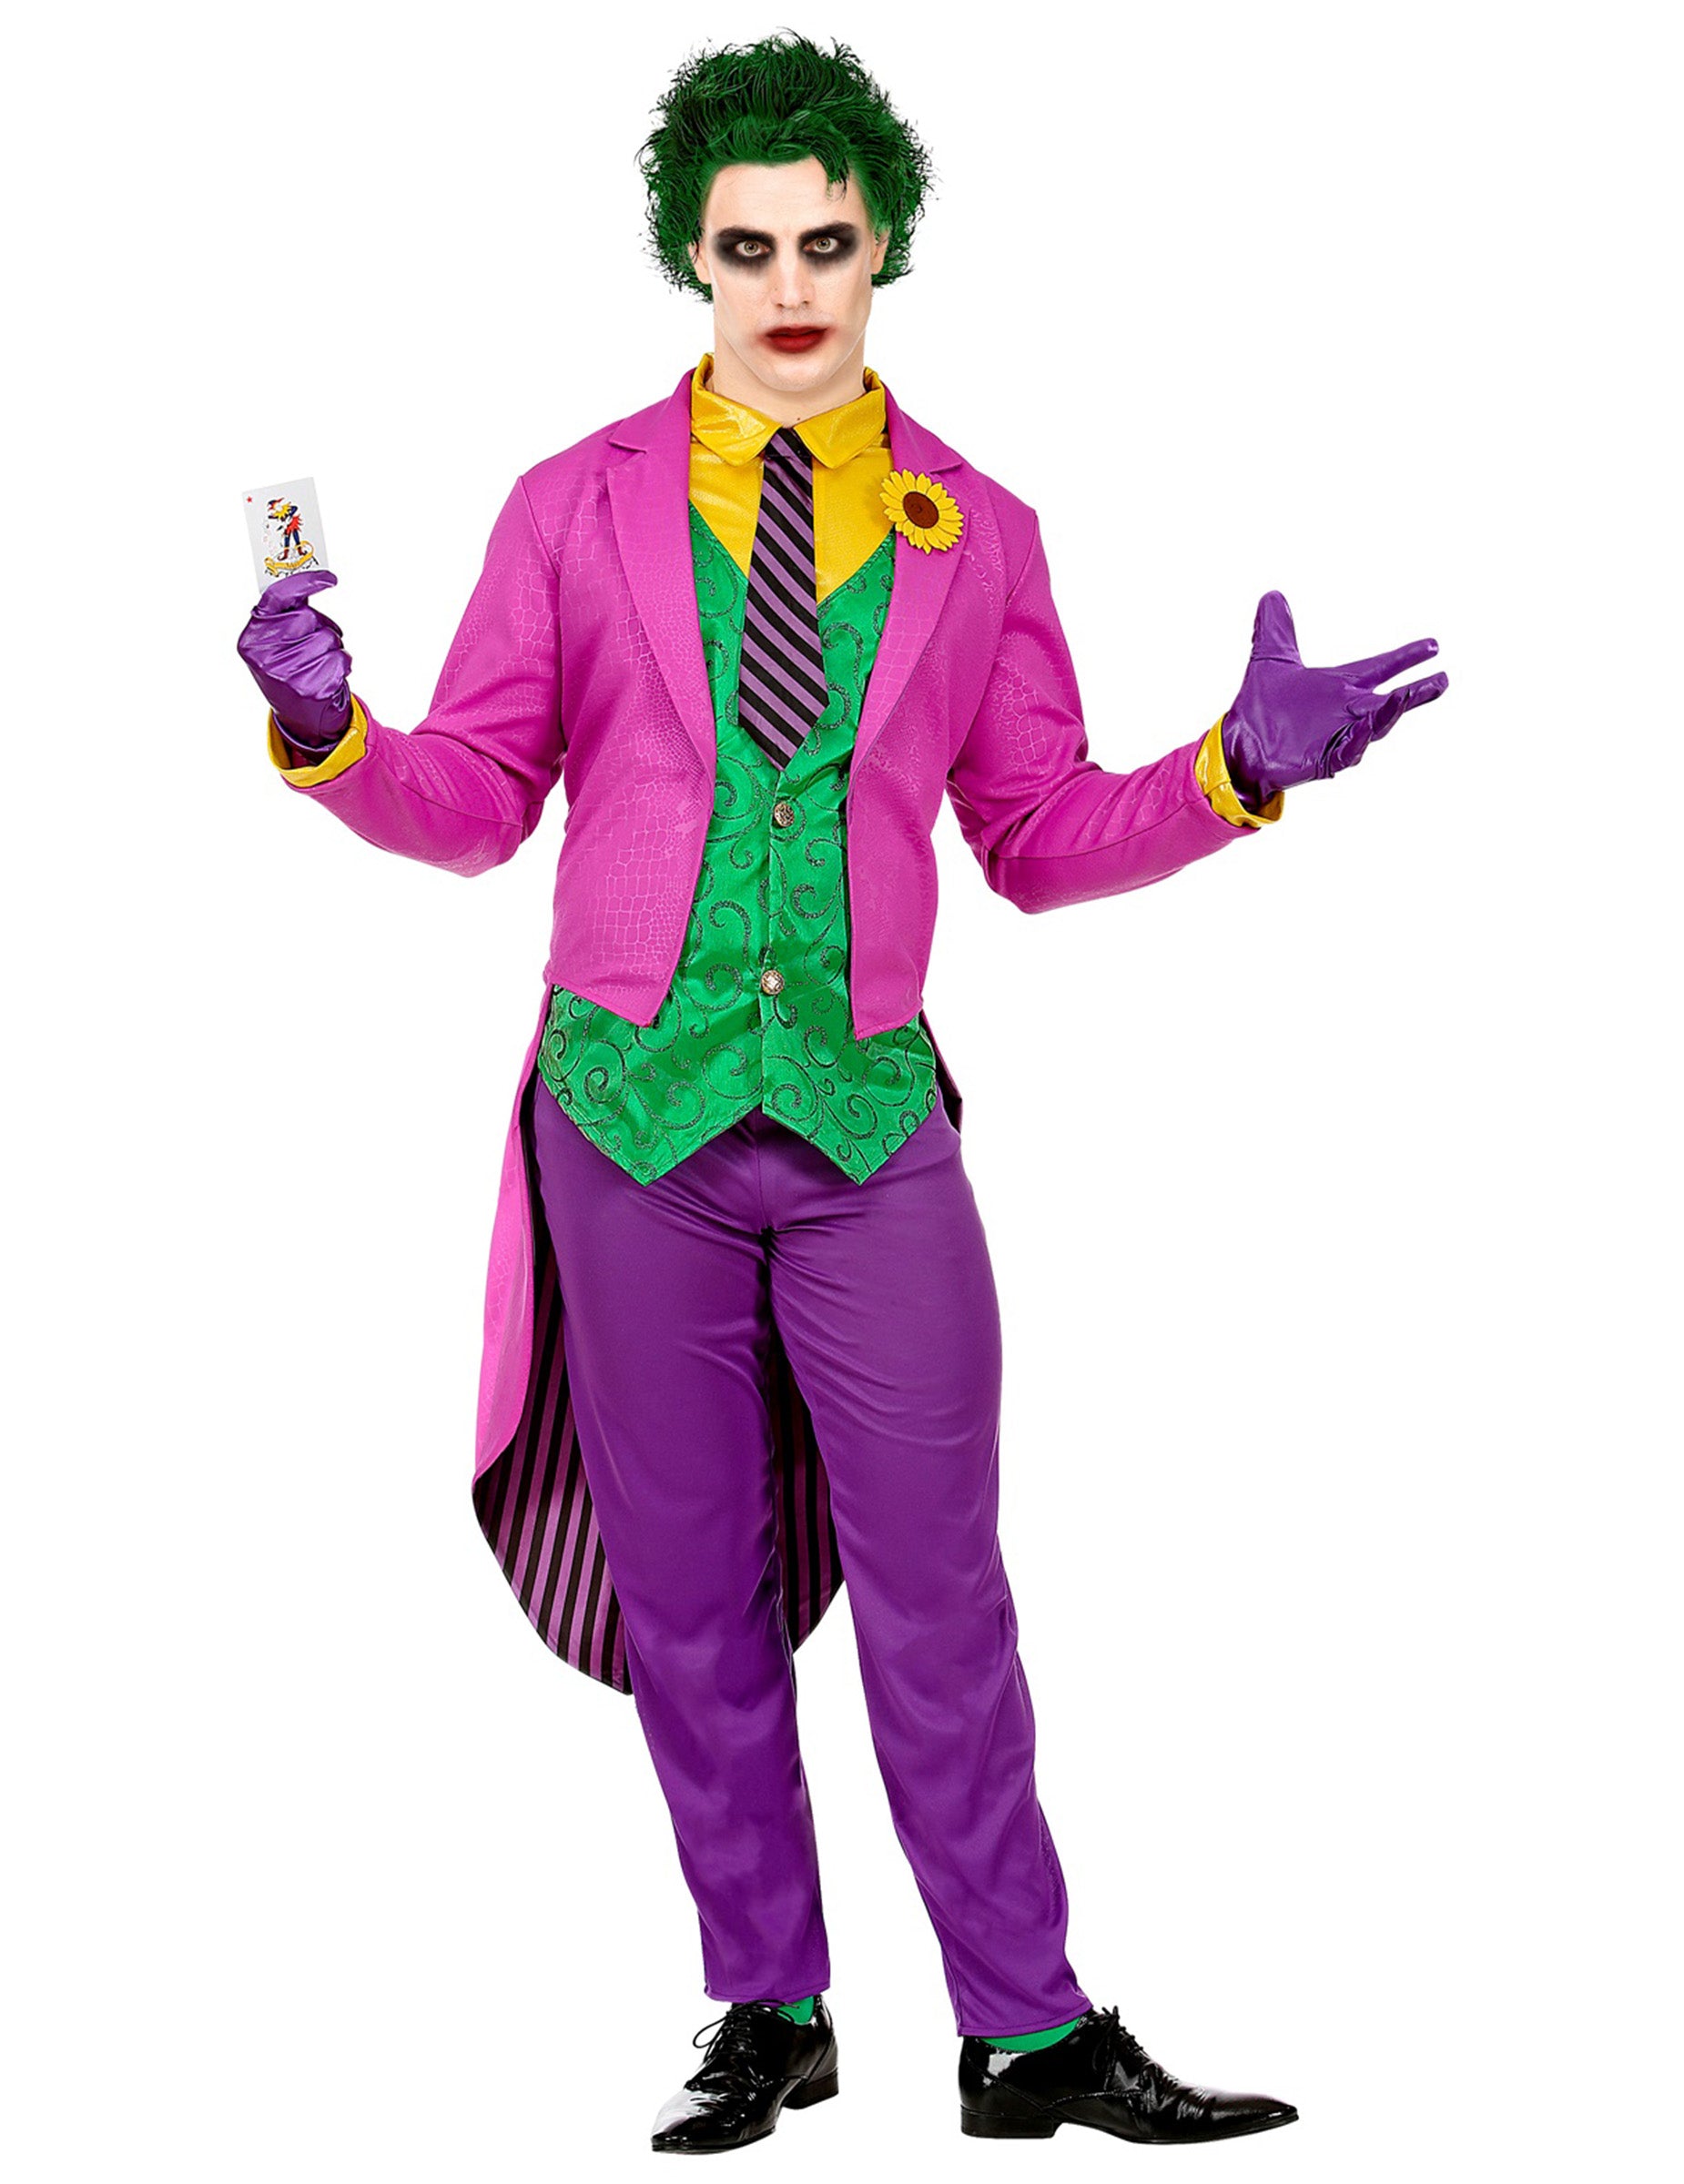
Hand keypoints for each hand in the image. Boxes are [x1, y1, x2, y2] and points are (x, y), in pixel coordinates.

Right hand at [237, 568, 353, 745]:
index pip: (277, 597)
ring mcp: (286, 674)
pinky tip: (328, 677)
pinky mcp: (311, 689)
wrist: (300, 718)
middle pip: (309, 617)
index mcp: (252, 638)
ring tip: (319, 664)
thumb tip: (312, 578)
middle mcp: (264, 655)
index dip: (304, 582)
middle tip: (315, 644)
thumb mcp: (276, 642)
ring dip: (333, 648)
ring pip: (329, 638)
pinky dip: (342, 665)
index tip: (329, 578)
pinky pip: (341, 659)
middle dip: (320, 626)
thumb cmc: (291, 670)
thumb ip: (285, 614)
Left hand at [1221, 591, 1446, 808]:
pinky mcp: (1321, 761)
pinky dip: (1357, 742)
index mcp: (1338, 687)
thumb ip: (1275, 630)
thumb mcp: (1269, 661)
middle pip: (1388, 701)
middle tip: (1442, 680)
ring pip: (1373, 727)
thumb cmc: (1259, 708)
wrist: (1238, 744)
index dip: (1405, 657)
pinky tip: (1365, 731)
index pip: (1379, 667)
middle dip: (1415, 692)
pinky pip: (1346, 753)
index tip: (1433, 645)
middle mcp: (1344, 712)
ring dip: (1390, 713)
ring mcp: (1336, 737)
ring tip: (1405, 697)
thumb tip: (1272, 596)